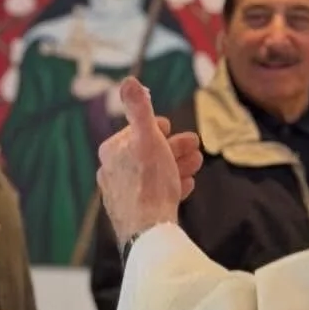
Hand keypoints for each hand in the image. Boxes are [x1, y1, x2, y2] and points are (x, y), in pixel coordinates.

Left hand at [97, 77, 199, 245]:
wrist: (148, 229)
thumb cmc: (148, 181)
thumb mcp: (148, 138)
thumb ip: (140, 110)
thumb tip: (128, 80)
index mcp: (111, 152)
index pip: (138, 132)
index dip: (161, 130)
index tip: (175, 131)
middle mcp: (111, 172)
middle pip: (148, 153)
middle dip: (175, 148)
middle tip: (197, 148)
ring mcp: (121, 194)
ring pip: (153, 173)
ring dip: (177, 165)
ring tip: (197, 166)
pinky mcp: (133, 213)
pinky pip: (154, 194)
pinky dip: (172, 186)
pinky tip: (186, 186)